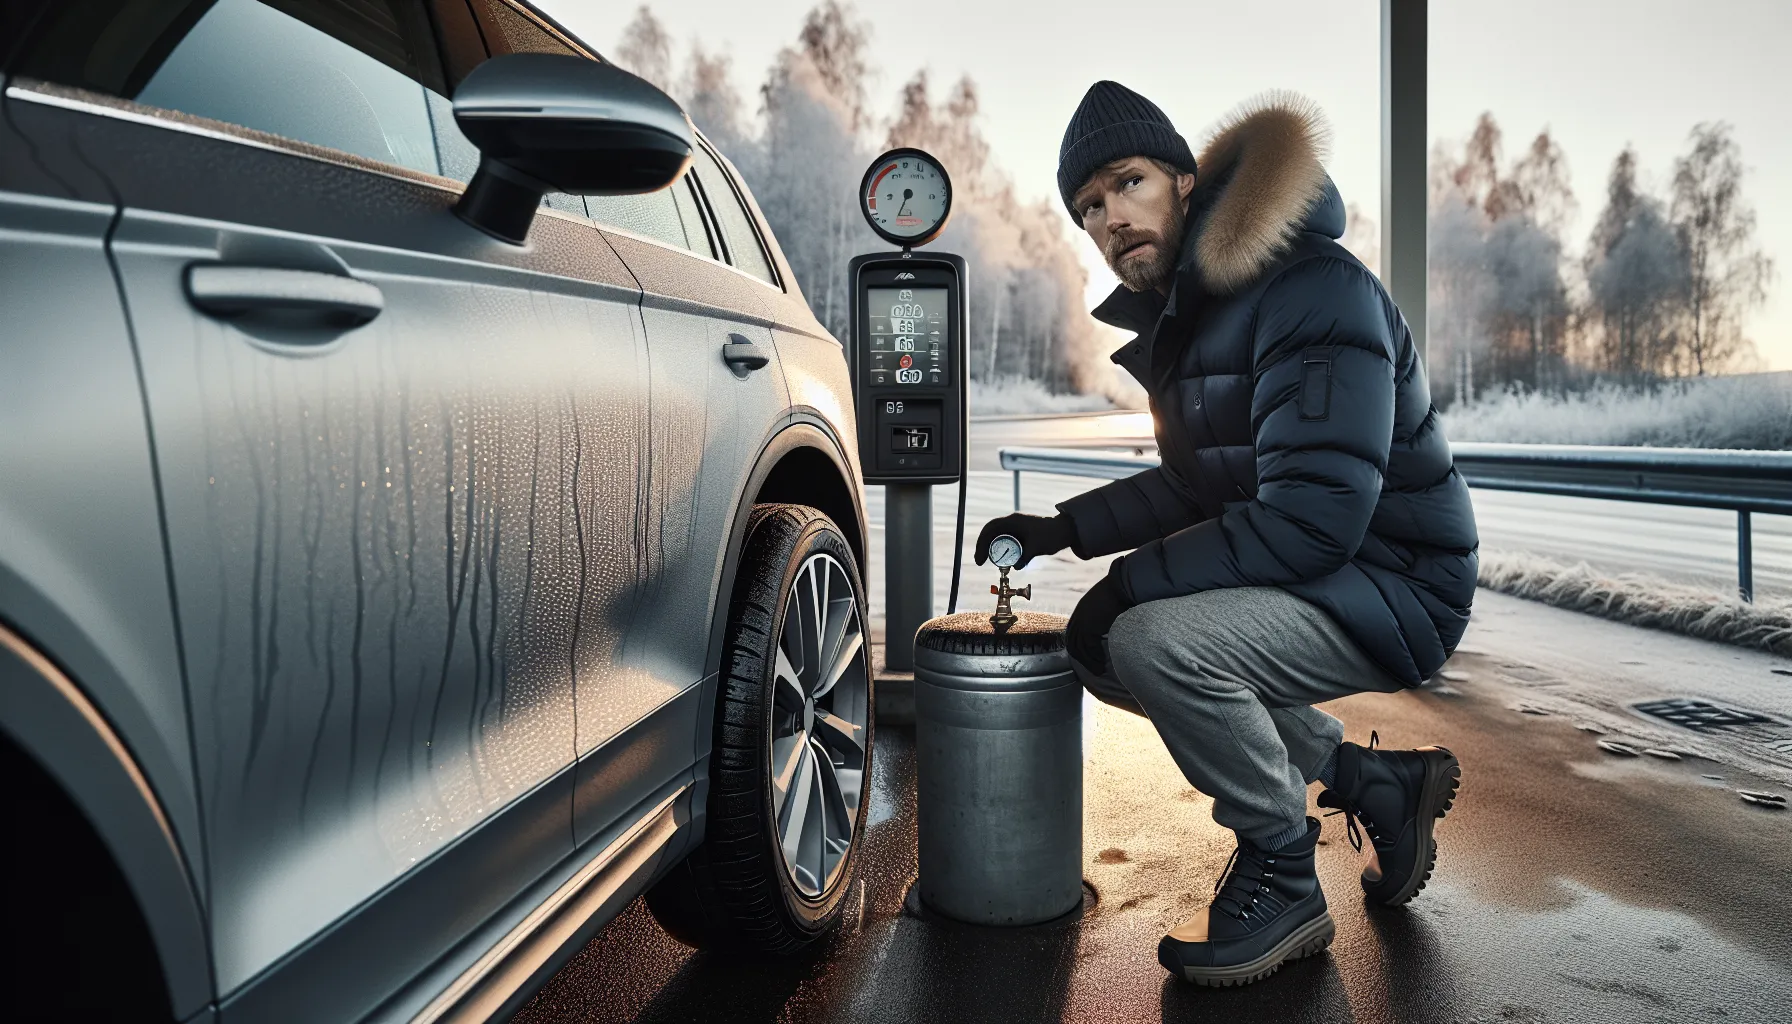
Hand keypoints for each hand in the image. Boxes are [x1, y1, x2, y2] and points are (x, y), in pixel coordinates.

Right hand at [974, 513, 1075, 568]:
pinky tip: (997, 558)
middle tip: (979, 561)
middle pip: (990, 532)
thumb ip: (1026, 557)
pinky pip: (1004, 539)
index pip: (990, 529)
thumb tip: (1015, 567)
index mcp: (1013, 520)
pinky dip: (998, 547)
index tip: (980, 558)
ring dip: (989, 547)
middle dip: (982, 546)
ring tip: (985, 560)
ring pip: (996, 536)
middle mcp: (1012, 521)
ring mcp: (1015, 526)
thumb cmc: (1052, 536)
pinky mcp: (1019, 532)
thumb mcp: (1038, 547)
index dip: (982, 543)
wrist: (1065, 531)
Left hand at [1066, 559, 1132, 675]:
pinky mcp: (1089, 626)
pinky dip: (1094, 657)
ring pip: (1079, 648)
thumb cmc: (1121, 594)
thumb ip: (1103, 617)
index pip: (1073, 634)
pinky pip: (1088, 647)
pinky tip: (1102, 663)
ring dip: (1088, 661)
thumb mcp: (1107, 605)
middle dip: (1081, 658)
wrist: (1124, 585)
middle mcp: (1078, 616)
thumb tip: (1107, 628)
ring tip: (1098, 670)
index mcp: (1081, 611)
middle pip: (1073, 643)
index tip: (1088, 658)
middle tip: (1092, 669)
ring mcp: (1082, 621)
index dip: (1079, 648)